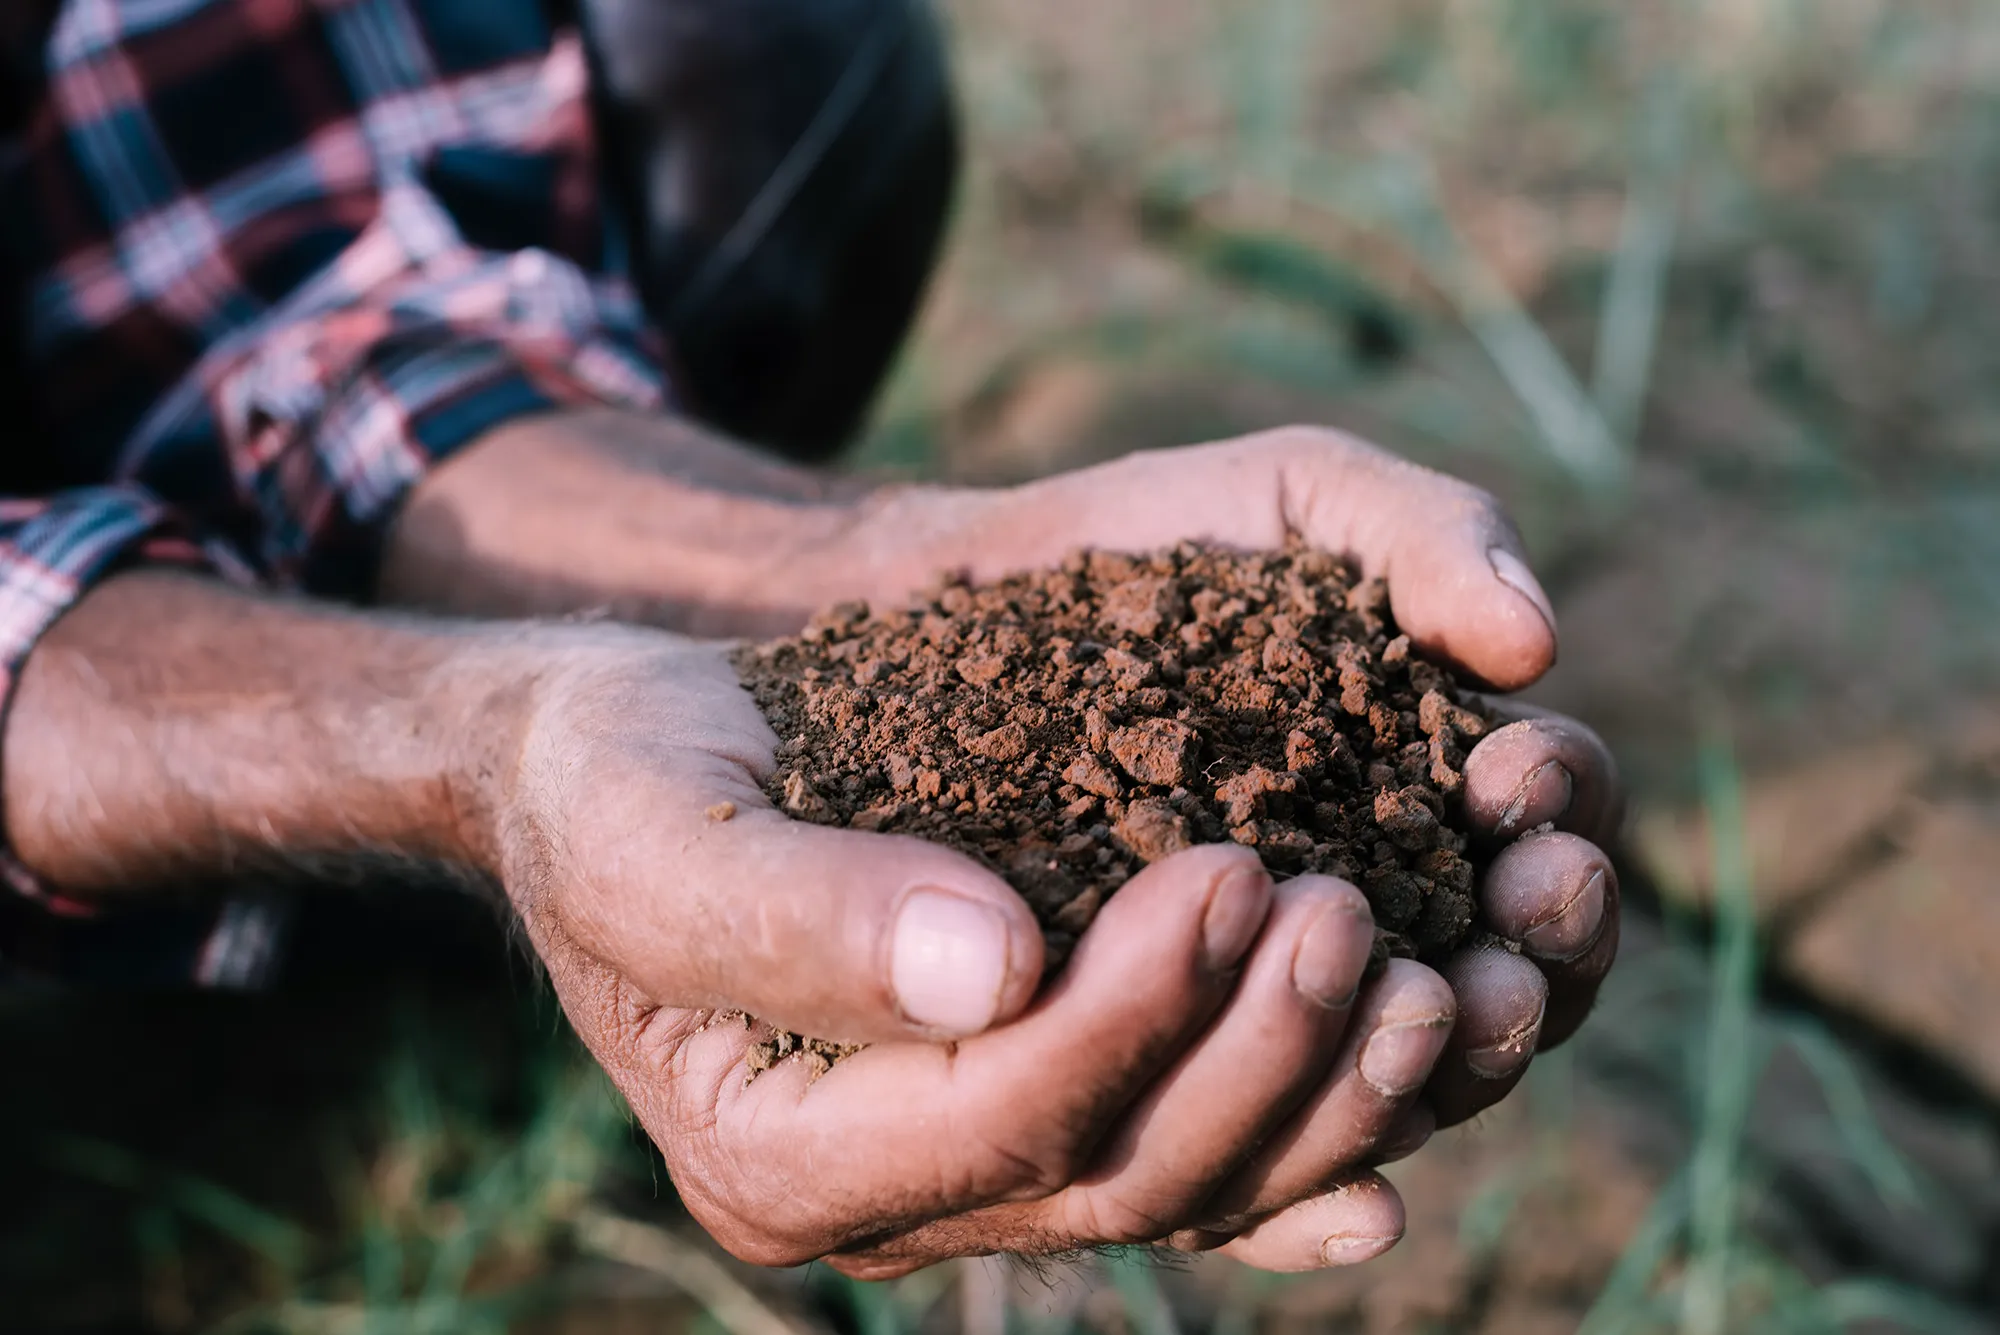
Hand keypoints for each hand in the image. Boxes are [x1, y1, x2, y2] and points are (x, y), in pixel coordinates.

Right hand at [397, 415, 1619, 1266]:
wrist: (623, 762)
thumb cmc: (617, 777)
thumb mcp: (653, 823)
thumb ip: (798, 911)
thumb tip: (998, 970)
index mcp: (781, 1153)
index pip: (998, 1119)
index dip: (1135, 1017)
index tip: (1242, 874)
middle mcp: (888, 1198)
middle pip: (1123, 1175)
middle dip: (1262, 1056)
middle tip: (1360, 913)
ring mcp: (972, 1171)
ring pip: (1190, 1185)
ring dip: (1330, 1097)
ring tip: (1446, 976)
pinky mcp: (1037, 1109)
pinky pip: (1198, 1160)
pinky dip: (1310, 1144)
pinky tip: (1414, 1104)